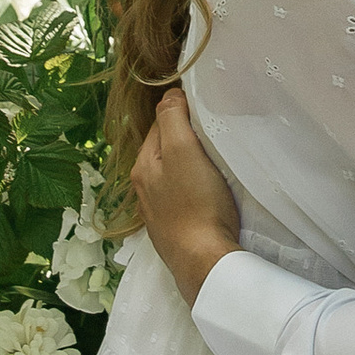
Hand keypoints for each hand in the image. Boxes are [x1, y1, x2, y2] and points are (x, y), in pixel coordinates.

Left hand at [131, 86, 240, 306]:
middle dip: (183, 140)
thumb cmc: (196, 203)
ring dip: (188, 166)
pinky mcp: (173, 230)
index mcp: (143, 165)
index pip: (160, 125)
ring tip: (211, 164)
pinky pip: (180, 198)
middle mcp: (144, 188)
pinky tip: (205, 195)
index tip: (205, 113)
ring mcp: (157, 211)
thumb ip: (173, 118)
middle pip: (164, 151)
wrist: (203, 261)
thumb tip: (169, 94)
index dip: (181, 114)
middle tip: (211, 136)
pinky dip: (191, 190)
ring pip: (171, 175)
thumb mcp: (183, 150)